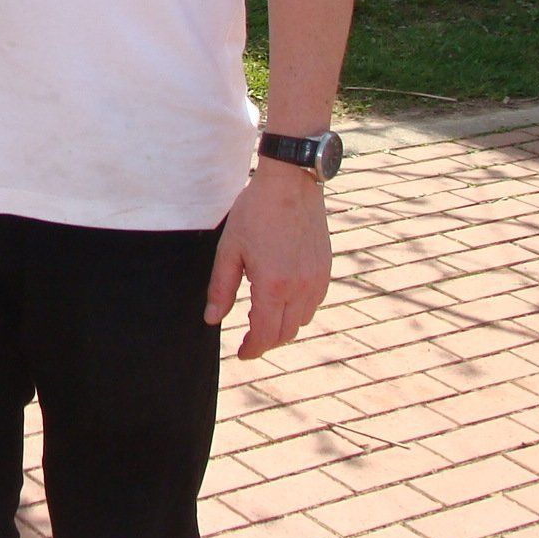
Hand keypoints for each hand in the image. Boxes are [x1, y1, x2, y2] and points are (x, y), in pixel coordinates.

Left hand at [204, 161, 331, 359]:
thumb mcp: (229, 249)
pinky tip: (284, 300)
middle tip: (249, 339)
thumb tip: (212, 319)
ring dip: (283, 327)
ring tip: (264, 319)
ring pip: (302, 321)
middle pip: (285, 333)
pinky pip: (314, 303)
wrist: (291, 184)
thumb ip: (221, 288)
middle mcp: (300, 288)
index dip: (252, 349)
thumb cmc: (255, 213)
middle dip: (266, 341)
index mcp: (273, 286)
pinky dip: (299, 310)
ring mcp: (317, 280)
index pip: (264, 334)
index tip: (242, 353)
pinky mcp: (326, 269)